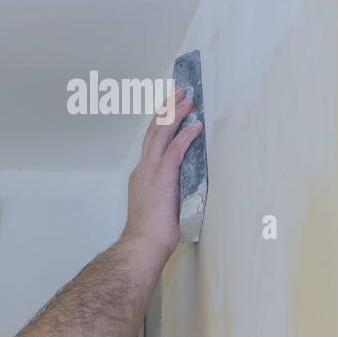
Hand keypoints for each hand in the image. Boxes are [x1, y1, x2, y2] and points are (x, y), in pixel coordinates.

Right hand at [121, 87, 202, 257]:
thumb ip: (168, 192)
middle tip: (178, 92)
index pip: (151, 142)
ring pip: (161, 132)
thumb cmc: (151, 234)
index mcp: (142, 175)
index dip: (160, 123)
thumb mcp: (160, 206)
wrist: (143, 244)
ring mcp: (150, 170)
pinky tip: (196, 125)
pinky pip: (175, 148)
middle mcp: (143, 168)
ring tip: (188, 99)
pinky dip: (186, 134)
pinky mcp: (162, 176)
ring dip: (176, 113)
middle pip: (153, 130)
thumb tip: (183, 189)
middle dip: (166, 108)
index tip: (169, 109)